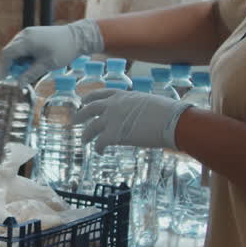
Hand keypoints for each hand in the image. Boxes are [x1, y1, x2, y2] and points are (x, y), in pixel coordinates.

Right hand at [0, 19, 102, 82]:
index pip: (6, 54)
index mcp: (26, 41)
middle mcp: (24, 34)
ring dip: (18, 61)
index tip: (6, 79)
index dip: (4, 68)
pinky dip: (23, 55)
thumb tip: (19, 84)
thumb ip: (30, 75)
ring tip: (28, 70)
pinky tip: (32, 62)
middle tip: (18, 77)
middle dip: (11, 65)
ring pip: (15, 49)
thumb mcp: (46, 65)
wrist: (78, 37)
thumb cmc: (64, 50)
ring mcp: (29, 32)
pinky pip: (22, 45)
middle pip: (9, 51)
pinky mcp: (33, 33)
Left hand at [73, 89, 191, 151]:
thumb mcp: (148, 101)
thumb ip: (137, 106)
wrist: (171, 120)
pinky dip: (97, 148)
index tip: (84, 101)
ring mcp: (111, 119)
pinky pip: (99, 143)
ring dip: (85, 135)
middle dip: (80, 115)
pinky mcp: (114, 135)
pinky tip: (99, 152)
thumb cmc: (168, 112)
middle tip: (74, 121)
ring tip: (83, 140)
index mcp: (123, 95)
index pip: (101, 93)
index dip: (90, 98)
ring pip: (90, 127)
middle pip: (89, 108)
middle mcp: (113, 105)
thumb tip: (140, 114)